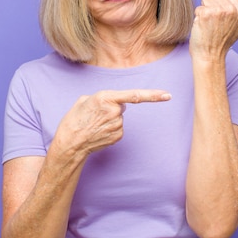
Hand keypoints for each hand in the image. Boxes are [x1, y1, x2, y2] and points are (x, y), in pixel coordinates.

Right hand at [55, 89, 171, 154]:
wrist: (70, 142)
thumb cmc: (75, 119)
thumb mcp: (85, 99)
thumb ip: (103, 98)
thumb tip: (116, 104)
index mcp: (105, 97)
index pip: (134, 95)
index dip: (153, 95)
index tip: (167, 95)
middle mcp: (114, 111)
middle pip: (122, 106)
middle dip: (112, 108)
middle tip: (95, 114)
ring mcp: (117, 125)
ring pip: (119, 118)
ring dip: (109, 120)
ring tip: (94, 124)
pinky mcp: (118, 136)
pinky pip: (118, 129)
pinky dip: (110, 129)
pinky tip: (98, 132)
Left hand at [189, 0, 237, 60]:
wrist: (210, 56)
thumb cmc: (224, 42)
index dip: (223, 4)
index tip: (223, 17)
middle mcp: (232, 10)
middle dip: (214, 6)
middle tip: (215, 22)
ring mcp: (218, 11)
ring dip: (205, 9)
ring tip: (209, 23)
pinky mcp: (206, 13)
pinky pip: (199, 7)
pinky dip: (198, 16)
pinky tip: (202, 25)